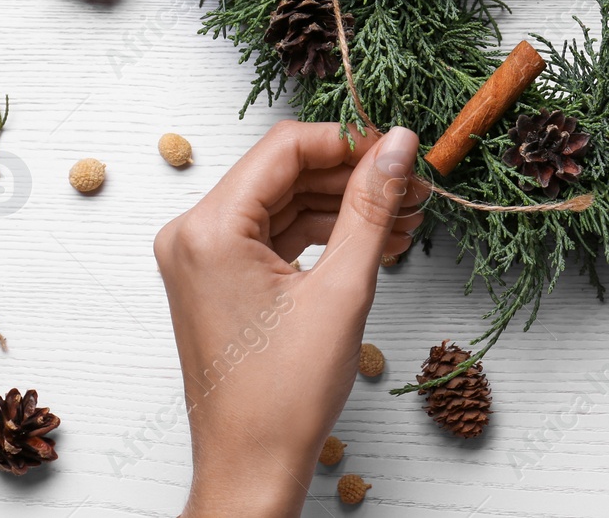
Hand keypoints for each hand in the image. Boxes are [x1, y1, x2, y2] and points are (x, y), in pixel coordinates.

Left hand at [154, 122, 428, 517]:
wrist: (250, 468)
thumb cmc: (282, 397)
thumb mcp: (343, 290)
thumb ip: (371, 207)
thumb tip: (398, 146)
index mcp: (209, 230)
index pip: (286, 148)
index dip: (351, 141)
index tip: (402, 151)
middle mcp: (194, 234)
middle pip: (286, 172)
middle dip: (354, 176)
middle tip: (414, 187)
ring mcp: (203, 257)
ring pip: (286, 201)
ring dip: (345, 205)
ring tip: (405, 219)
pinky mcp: (219, 278)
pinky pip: (277, 234)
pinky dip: (325, 233)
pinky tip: (375, 241)